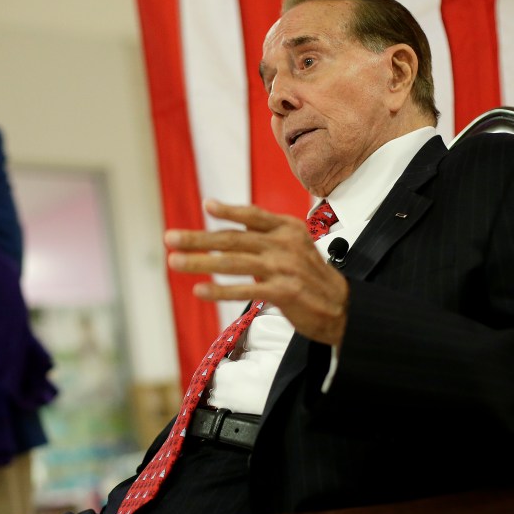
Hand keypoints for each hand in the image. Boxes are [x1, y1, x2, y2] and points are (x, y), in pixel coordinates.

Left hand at [165, 199, 348, 346]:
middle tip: (170, 238)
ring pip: (233, 263)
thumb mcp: (294, 247)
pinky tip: (200, 290)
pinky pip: (245, 290)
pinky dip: (220, 291)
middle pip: (233, 239)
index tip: (206, 206)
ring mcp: (284, 268)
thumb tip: (231, 231)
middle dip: (198, 239)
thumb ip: (265, 237)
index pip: (253, 216)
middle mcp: (284, 244)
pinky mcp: (284, 292)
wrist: (343, 308)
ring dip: (200, 262)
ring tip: (175, 262)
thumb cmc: (312, 278)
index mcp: (288, 229)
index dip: (229, 211)